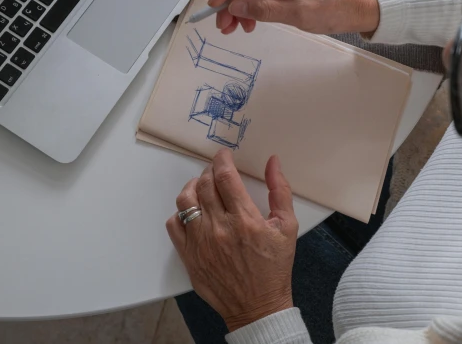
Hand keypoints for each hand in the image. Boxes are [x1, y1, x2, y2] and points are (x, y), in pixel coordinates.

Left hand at [166, 149, 298, 331]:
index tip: (224, 155)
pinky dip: (180, 212)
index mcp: (245, 220)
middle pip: (205, 185)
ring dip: (193, 187)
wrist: (257, 306)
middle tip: (217, 171)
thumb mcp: (287, 227)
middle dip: (210, 171)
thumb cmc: (274, 267)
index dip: (222, 160)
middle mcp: (219, 228)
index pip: (225, 177)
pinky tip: (193, 211)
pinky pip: (174, 224)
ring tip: (202, 186)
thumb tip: (273, 163)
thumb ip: (280, 191)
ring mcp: (200, 242)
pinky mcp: (189, 255)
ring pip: (185, 201)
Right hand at [209, 0, 379, 34]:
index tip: (216, 3)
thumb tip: (235, 8)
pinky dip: (246, 9)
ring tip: (233, 29)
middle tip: (222, 23)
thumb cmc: (334, 8)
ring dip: (236, 8)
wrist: (350, 11)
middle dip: (230, 0)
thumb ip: (265, 10)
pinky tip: (246, 24)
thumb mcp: (299, 13)